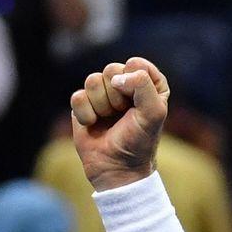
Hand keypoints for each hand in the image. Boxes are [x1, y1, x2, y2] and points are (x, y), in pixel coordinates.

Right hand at [71, 58, 169, 191]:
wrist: (117, 167)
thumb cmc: (140, 141)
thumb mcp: (154, 113)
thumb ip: (143, 86)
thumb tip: (116, 78)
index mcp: (149, 85)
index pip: (137, 64)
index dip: (135, 83)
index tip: (138, 103)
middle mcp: (126, 86)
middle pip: (112, 69)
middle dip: (117, 95)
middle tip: (123, 114)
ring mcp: (103, 94)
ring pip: (92, 80)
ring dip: (102, 105)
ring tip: (109, 120)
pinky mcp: (83, 105)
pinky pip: (77, 96)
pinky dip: (85, 113)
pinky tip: (93, 125)